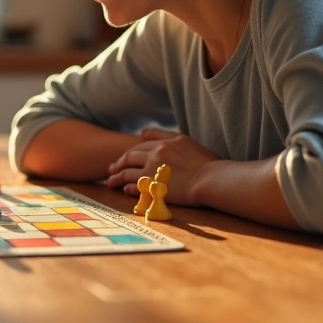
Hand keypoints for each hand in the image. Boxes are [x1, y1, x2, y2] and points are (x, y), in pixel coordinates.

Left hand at [105, 128, 220, 205]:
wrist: (211, 179)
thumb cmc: (207, 163)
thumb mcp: (187, 141)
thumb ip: (164, 135)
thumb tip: (142, 133)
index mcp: (164, 143)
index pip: (140, 146)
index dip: (129, 153)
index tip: (123, 159)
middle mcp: (155, 154)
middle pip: (129, 157)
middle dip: (118, 164)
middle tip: (111, 170)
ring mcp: (153, 171)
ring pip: (127, 173)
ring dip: (117, 177)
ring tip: (111, 182)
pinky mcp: (154, 187)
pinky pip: (134, 187)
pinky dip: (127, 188)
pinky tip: (125, 190)